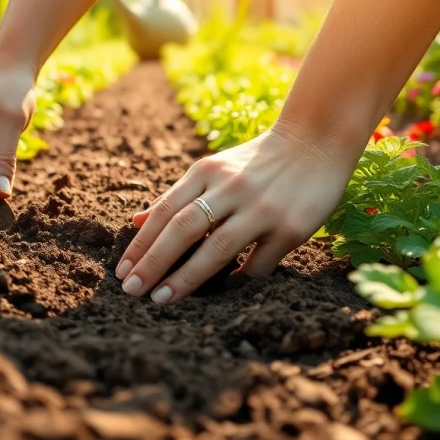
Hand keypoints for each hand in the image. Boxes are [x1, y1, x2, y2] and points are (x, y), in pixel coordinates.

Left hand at [115, 125, 360, 303]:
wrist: (317, 140)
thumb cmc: (257, 161)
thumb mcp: (213, 167)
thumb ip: (176, 196)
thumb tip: (135, 222)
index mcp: (207, 171)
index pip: (164, 212)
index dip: (140, 244)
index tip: (121, 271)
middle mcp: (231, 188)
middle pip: (182, 230)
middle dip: (152, 263)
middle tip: (131, 290)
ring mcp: (261, 209)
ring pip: (216, 249)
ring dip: (185, 278)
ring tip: (161, 299)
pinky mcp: (290, 228)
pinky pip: (257, 264)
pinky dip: (237, 279)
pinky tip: (221, 290)